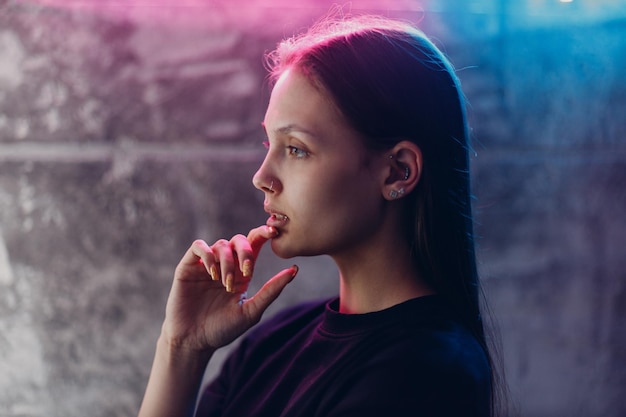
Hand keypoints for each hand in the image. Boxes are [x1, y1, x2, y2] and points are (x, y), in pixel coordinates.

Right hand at [161, 225, 297, 352]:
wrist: (193, 342)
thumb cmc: (222, 330)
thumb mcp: (251, 311)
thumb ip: (271, 291)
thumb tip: (294, 270)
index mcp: (242, 273)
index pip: (254, 245)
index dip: (263, 234)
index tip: (274, 232)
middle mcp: (225, 265)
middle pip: (239, 240)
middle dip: (246, 252)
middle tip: (247, 272)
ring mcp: (206, 265)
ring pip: (221, 244)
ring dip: (227, 262)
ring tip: (225, 284)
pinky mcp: (188, 267)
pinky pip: (198, 246)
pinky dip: (208, 254)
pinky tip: (212, 273)